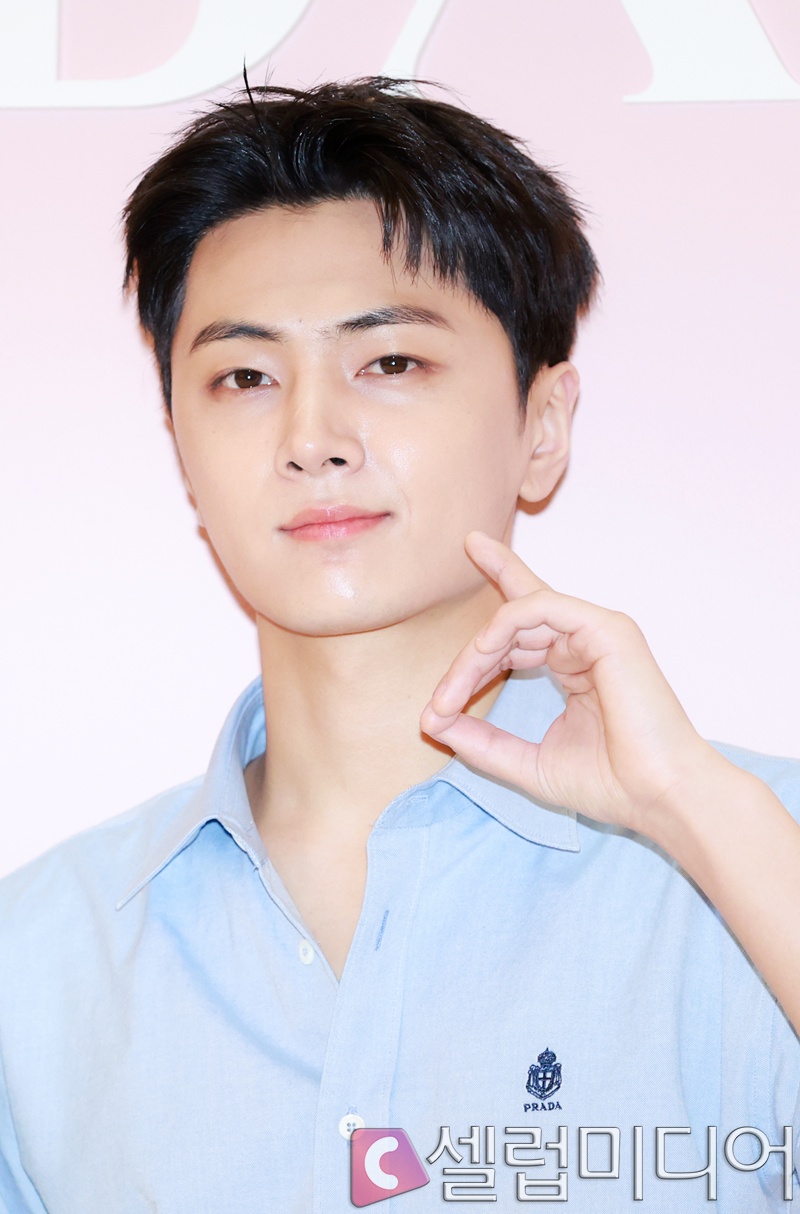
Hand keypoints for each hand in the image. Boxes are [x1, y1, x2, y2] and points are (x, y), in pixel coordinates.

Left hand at [420, 531, 720, 840]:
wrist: (657, 797)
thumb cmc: (608, 783)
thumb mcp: (526, 762)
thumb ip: (481, 741)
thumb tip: (432, 721)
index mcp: (576, 663)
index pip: (528, 615)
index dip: (502, 575)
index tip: (470, 547)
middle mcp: (586, 640)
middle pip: (512, 619)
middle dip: (468, 658)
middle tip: (439, 701)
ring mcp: (598, 630)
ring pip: (516, 615)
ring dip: (476, 654)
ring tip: (452, 694)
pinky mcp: (606, 629)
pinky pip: (539, 608)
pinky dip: (502, 630)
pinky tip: (482, 658)